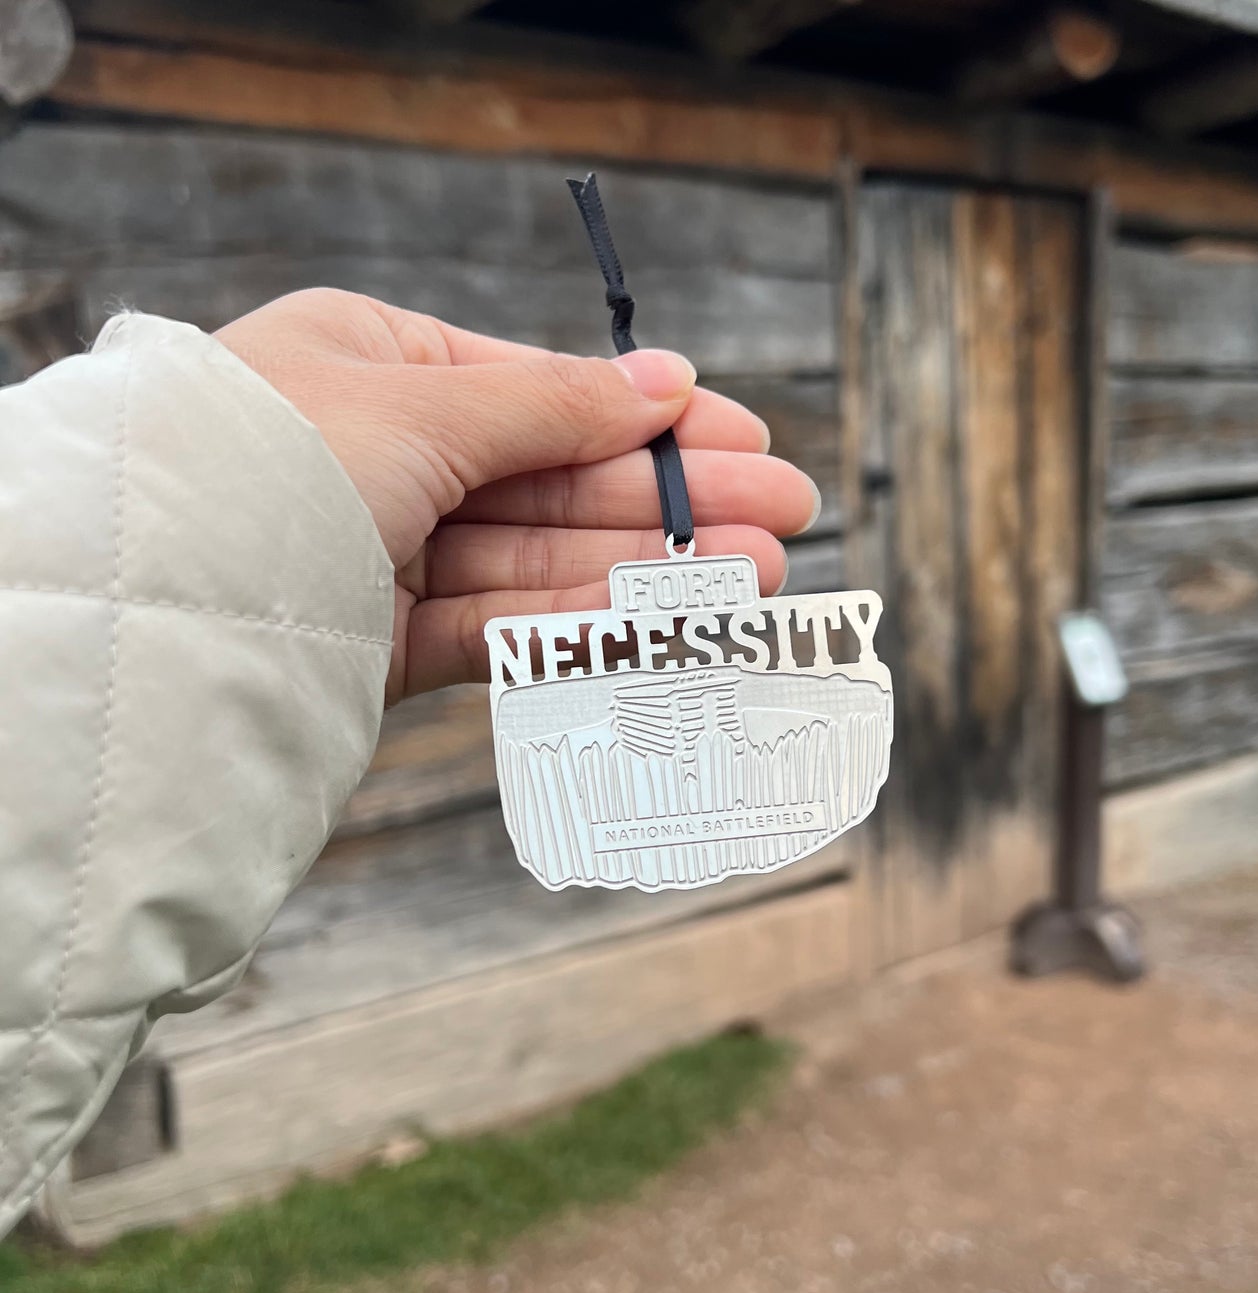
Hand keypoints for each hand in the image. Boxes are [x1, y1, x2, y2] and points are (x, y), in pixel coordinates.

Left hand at [216, 289, 819, 703]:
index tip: (746, 440)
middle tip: (785, 522)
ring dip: (652, 572)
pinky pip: (504, 628)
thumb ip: (551, 404)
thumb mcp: (422, 404)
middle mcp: (382, 457)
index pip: (542, 392)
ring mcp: (385, 555)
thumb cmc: (273, 459)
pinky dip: (584, 624)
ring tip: (755, 582)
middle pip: (559, 481)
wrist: (154, 601)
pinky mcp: (383, 645)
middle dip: (675, 502)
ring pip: (544, 563)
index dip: (652, 419)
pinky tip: (667, 618)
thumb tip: (663, 380)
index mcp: (373, 365)